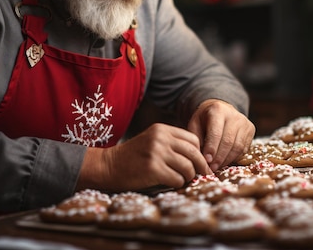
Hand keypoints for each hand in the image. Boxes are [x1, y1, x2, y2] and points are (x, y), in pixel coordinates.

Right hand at [76, 123, 211, 191]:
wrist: (108, 166)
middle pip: (194, 153)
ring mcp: (156, 153)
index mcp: (162, 129)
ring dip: (188, 177)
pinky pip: (177, 179)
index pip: (193, 139)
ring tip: (181, 179)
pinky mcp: (153, 169)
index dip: (199, 153)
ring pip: (188, 167)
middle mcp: (160, 138)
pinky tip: (171, 183)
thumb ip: (172, 143)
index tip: (199, 163)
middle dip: (201, 167)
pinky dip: (177, 184)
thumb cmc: (133, 157)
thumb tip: (199, 158)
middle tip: (203, 175)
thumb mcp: (152, 141)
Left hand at [187, 99, 255, 171]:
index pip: (216, 132)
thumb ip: (196, 138)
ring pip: (238, 147)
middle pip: (228, 141)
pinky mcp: (251, 130)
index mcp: (218, 110)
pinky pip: (244, 149)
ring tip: (217, 167)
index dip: (211, 148)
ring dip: (227, 160)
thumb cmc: (205, 119)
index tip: (206, 161)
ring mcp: (244, 122)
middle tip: (211, 168)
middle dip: (219, 157)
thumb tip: (200, 157)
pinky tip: (225, 162)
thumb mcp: (195, 124)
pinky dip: (234, 158)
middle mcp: (234, 115)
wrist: (221, 109)